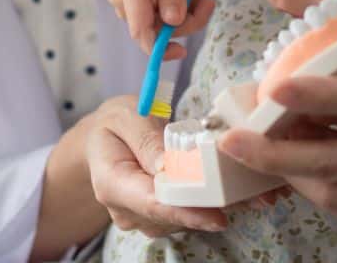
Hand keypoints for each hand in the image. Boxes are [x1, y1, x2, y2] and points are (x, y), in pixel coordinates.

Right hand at [87, 96, 226, 236]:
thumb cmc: (115, 125)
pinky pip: (185, 215)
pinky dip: (202, 201)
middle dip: (203, 202)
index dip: (186, 211)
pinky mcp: (157, 219)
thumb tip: (169, 165)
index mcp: (111, 183)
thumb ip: (147, 139)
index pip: (152, 204)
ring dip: (205, 200)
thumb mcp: (127, 117)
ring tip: (220, 173)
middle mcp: (125, 210)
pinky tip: (212, 182)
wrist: (103, 140)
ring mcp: (141, 218)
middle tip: (232, 181)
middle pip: (171, 215)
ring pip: (182, 217)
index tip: (217, 215)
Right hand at [107, 0, 214, 59]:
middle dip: (188, 18)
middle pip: (157, 30)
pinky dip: (181, 7)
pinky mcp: (137, 7)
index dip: (160, 48)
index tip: (182, 51)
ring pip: (163, 25)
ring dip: (188, 11)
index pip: (141, 32)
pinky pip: (162, 17)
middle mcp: (124, 3)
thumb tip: (174, 22)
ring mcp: (129, 6)